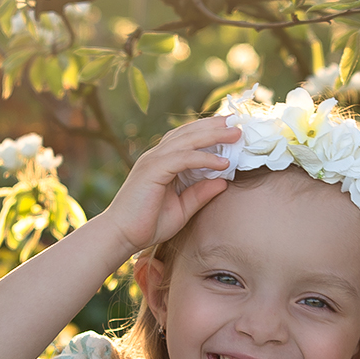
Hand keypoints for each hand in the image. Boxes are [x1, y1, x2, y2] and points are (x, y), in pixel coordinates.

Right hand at [95, 115, 238, 255]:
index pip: (187, 138)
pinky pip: (183, 158)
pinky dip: (203, 158)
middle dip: (215, 126)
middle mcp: (157, 156)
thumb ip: (200, 194)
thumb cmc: (147, 224)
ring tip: (236, 134)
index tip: (232, 128)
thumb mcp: (182, 208)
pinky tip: (222, 162)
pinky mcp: (153, 170)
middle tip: (237, 123)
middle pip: (189, 133)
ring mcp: (153, 161)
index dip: (209, 131)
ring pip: (187, 140)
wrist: (121, 235)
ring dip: (213, 135)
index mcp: (162, 162)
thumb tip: (224, 182)